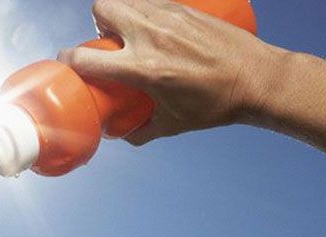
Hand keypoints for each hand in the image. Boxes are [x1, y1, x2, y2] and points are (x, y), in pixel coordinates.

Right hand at [57, 0, 282, 144]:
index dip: (69, 60)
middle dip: (98, 23)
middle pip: (102, 9)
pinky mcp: (183, 8)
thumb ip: (142, 131)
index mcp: (143, 69)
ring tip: (132, 32)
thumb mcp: (173, 124)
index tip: (68, 63)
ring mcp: (168, 17)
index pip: (87, 58)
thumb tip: (121, 134)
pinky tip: (154, 26)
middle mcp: (151, 37)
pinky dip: (144, 10)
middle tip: (109, 40)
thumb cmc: (216, 104)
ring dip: (120, 13)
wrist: (257, 80)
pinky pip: (149, 0)